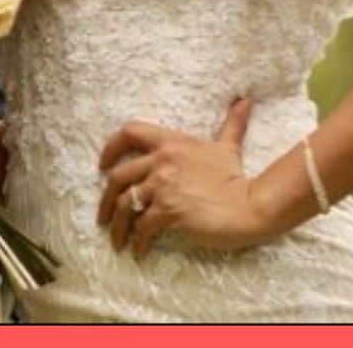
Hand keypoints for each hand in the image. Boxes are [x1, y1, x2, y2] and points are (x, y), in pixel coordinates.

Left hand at [95, 98, 272, 253]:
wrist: (249, 206)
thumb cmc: (237, 178)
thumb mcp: (228, 147)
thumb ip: (231, 124)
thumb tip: (245, 100)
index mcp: (173, 142)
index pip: (130, 132)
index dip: (110, 149)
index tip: (103, 166)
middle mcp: (163, 160)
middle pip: (118, 177)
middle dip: (105, 200)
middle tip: (104, 217)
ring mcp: (164, 186)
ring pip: (125, 205)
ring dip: (117, 226)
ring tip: (117, 240)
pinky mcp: (168, 210)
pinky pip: (141, 227)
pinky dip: (136, 241)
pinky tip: (138, 251)